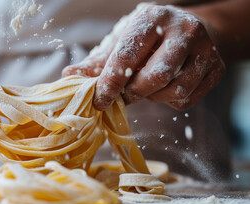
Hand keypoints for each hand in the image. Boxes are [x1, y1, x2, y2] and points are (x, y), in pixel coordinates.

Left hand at [63, 4, 224, 110]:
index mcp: (153, 18)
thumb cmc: (147, 39)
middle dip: (133, 93)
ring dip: (152, 98)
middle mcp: (184, 30)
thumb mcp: (122, 42)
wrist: (189, 31)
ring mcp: (205, 49)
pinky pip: (187, 99)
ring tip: (145, 87)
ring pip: (174, 90)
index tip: (99, 101)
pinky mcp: (216, 69)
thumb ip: (98, 62)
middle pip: (155, 76)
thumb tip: (69, 75)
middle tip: (123, 96)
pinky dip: (169, 101)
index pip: (128, 55)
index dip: (110, 82)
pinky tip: (164, 88)